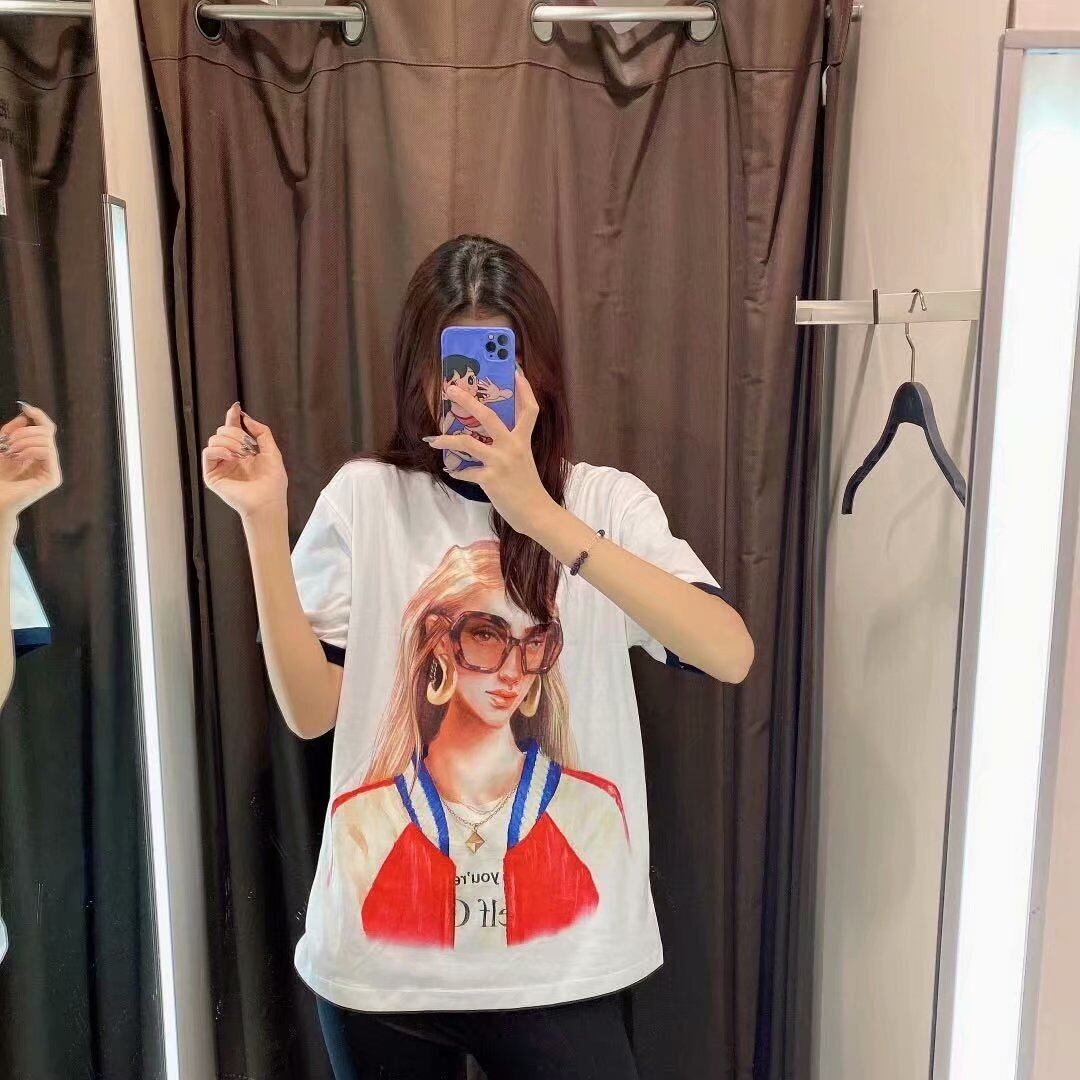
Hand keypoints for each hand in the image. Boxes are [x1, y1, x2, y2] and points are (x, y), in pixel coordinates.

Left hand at [0, 402, 62, 526]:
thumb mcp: (2, 447)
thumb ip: (13, 431)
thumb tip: (25, 416)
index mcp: (39, 454)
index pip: (46, 429)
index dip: (38, 416)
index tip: (24, 406)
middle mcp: (49, 461)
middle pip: (47, 432)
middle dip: (25, 431)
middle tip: (7, 440)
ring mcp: (52, 471)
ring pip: (47, 440)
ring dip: (24, 440)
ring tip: (8, 450)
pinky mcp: (52, 478)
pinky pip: (48, 452)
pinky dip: (30, 449)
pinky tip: (16, 457)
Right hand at [202, 403, 286, 520]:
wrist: (268, 501)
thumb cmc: (272, 482)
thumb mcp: (271, 451)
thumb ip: (261, 432)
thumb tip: (245, 417)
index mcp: (243, 451)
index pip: (233, 429)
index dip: (232, 416)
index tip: (236, 407)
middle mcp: (229, 457)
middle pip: (222, 431)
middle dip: (236, 433)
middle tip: (249, 446)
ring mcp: (220, 465)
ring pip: (214, 439)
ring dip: (230, 442)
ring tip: (243, 454)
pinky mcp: (212, 474)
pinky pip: (208, 453)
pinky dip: (220, 450)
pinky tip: (232, 457)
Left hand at [423, 371, 556, 536]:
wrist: (534, 511)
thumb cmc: (528, 486)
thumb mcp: (524, 459)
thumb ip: (512, 444)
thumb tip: (491, 434)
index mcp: (523, 440)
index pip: (529, 409)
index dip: (524, 390)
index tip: (516, 372)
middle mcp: (512, 446)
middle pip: (488, 416)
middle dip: (467, 401)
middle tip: (450, 390)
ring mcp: (500, 462)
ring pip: (467, 442)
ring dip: (446, 439)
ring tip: (433, 439)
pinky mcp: (489, 478)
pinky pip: (466, 471)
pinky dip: (457, 470)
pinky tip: (451, 470)